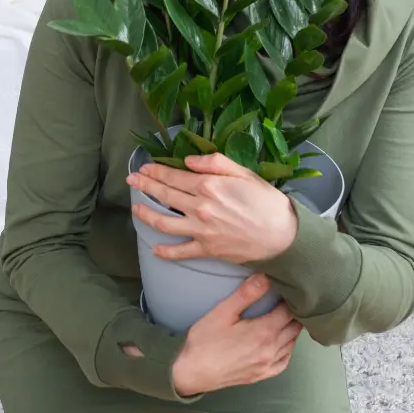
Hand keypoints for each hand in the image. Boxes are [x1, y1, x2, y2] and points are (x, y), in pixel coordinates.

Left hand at [127, 153, 296, 263]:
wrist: (282, 235)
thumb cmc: (267, 201)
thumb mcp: (244, 172)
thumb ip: (214, 162)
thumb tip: (188, 160)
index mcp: (209, 185)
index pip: (174, 177)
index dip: (156, 172)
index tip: (144, 168)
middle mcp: (200, 207)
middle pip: (165, 196)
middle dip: (145, 186)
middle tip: (131, 181)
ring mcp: (201, 230)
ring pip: (164, 223)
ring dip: (146, 215)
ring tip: (136, 209)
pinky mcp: (207, 249)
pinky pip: (180, 252)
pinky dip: (165, 252)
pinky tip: (155, 249)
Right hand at [171, 274, 302, 395]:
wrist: (192, 373)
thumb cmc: (204, 341)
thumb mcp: (222, 312)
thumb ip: (246, 294)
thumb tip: (265, 276)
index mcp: (264, 332)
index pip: (289, 310)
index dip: (290, 298)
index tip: (287, 289)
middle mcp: (271, 349)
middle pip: (294, 327)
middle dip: (294, 311)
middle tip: (288, 299)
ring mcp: (267, 365)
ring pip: (292, 343)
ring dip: (292, 329)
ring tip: (287, 316)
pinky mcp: (261, 375)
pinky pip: (284, 362)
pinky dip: (288, 350)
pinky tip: (282, 343)